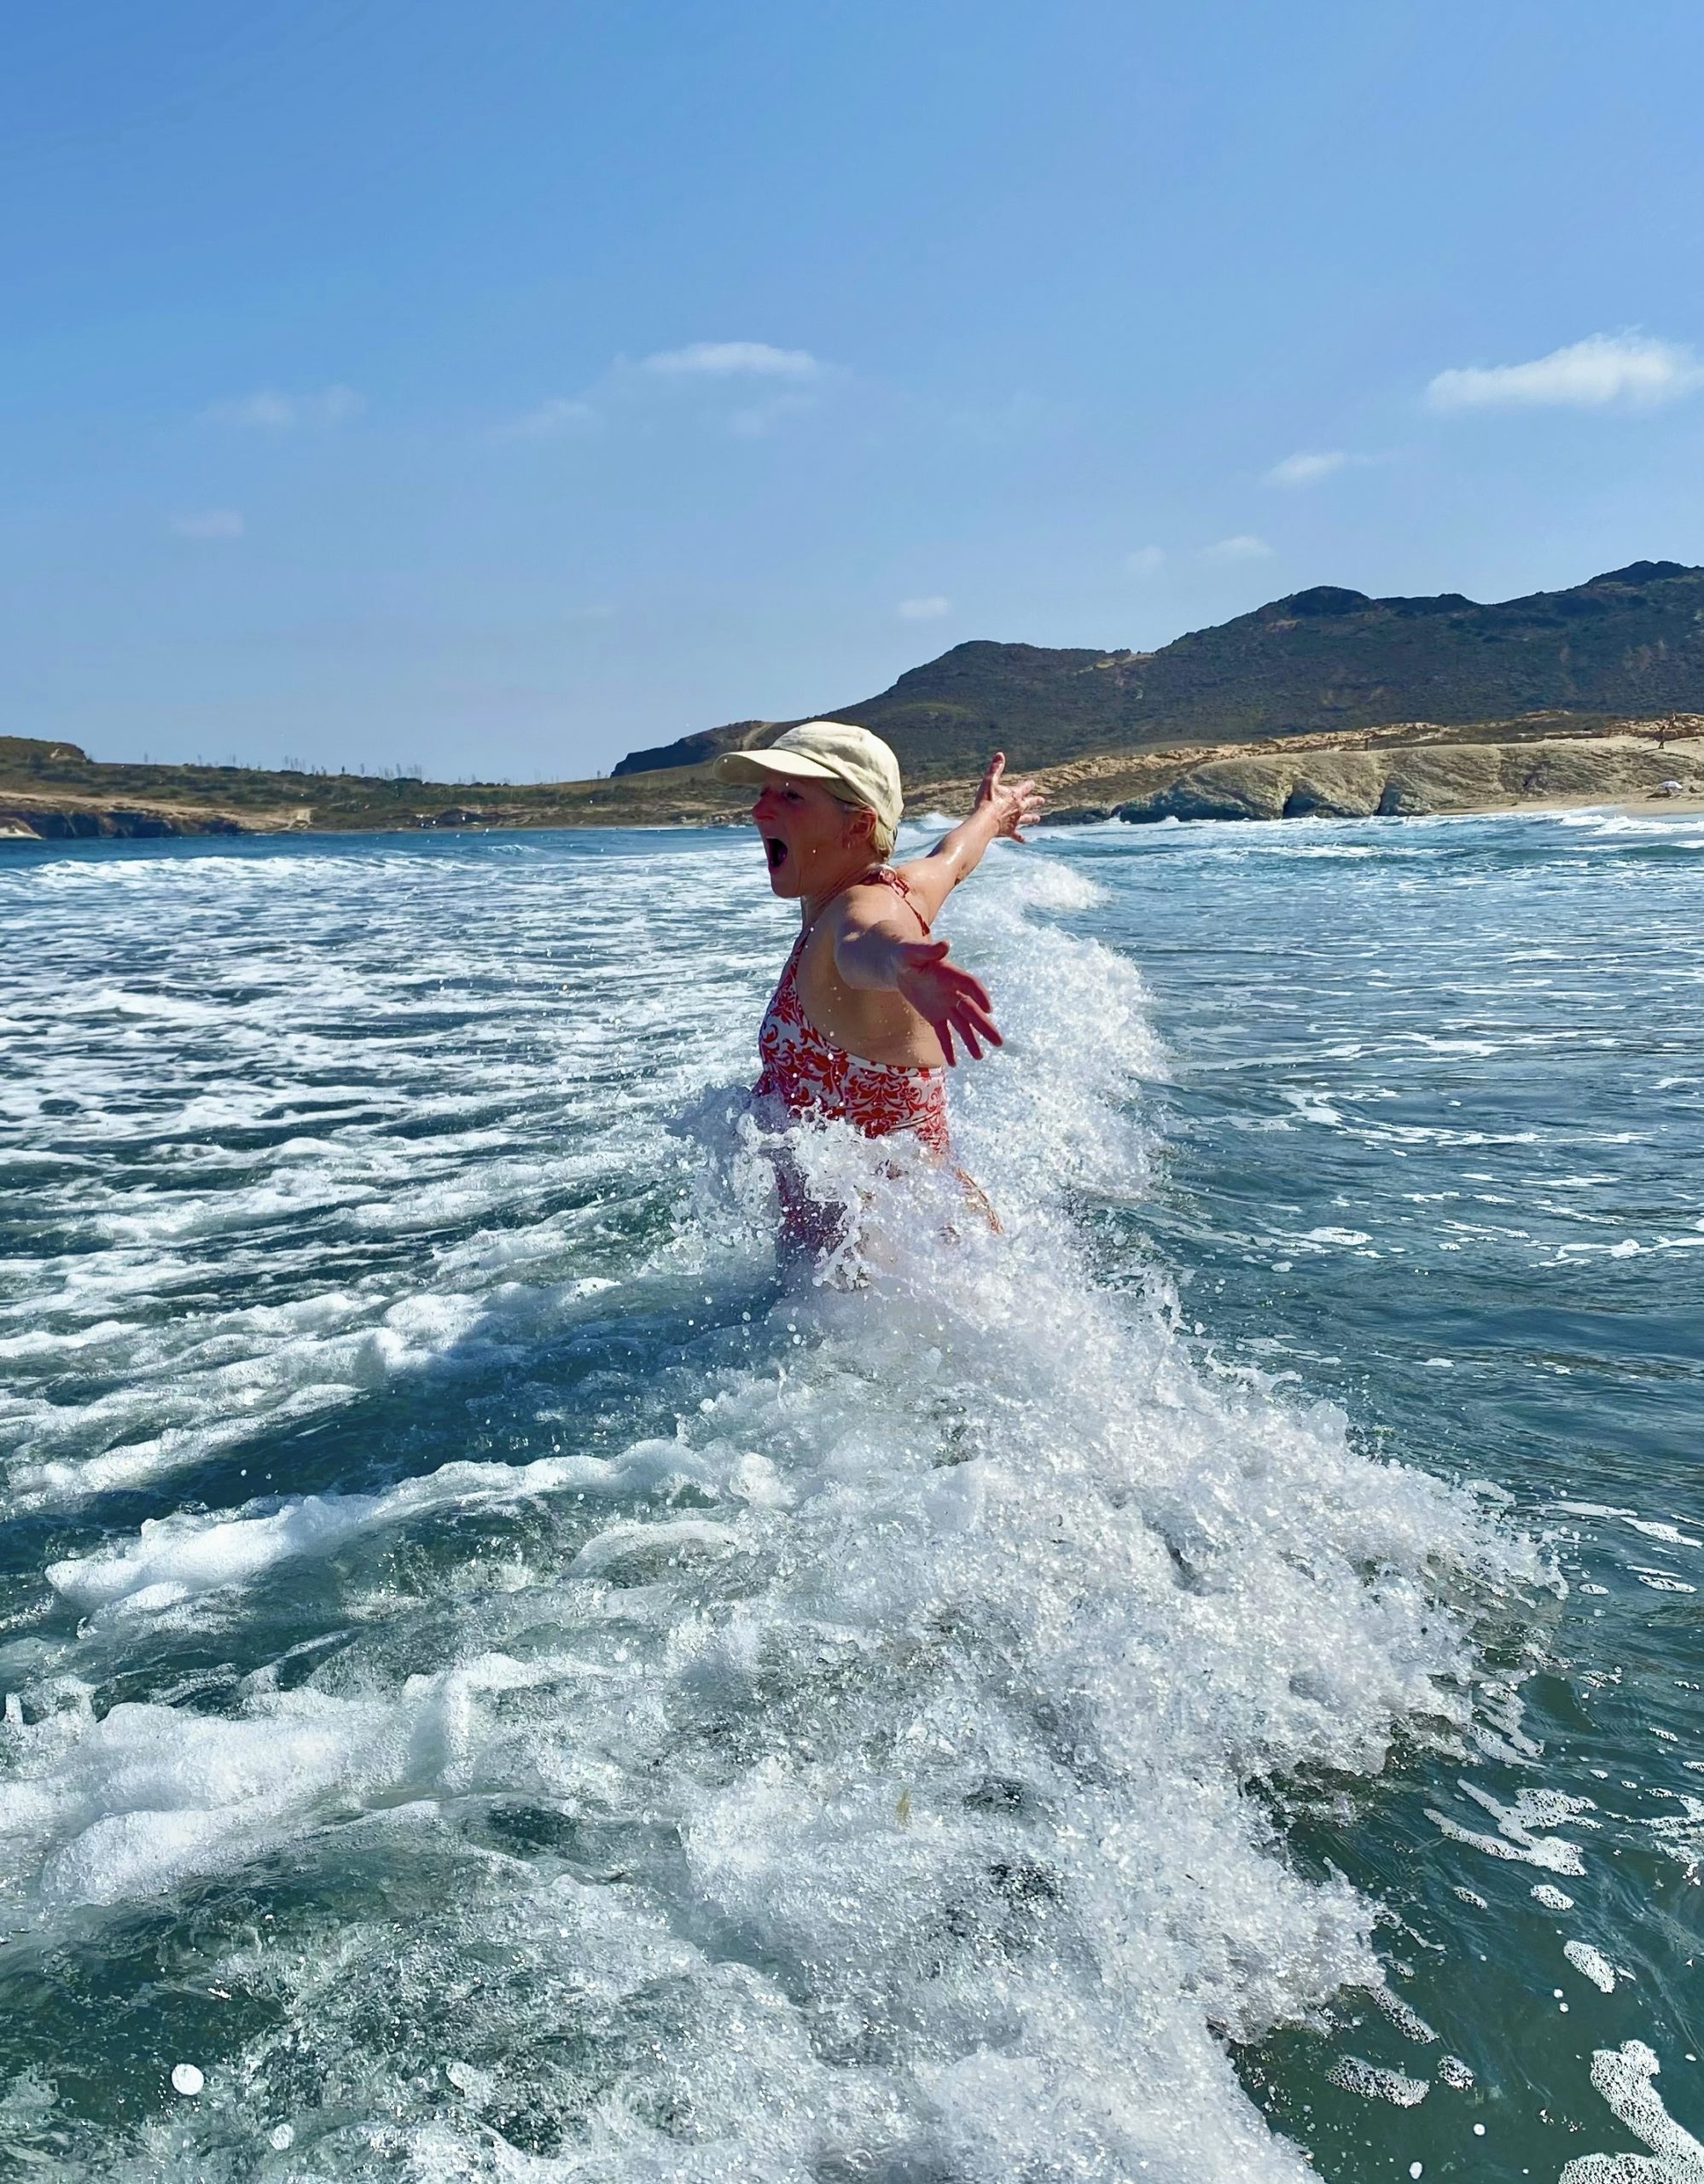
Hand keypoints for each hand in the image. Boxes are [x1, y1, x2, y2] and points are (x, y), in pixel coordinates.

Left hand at [894, 938, 1001, 1064]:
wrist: (898, 966)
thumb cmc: (905, 955)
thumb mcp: (912, 952)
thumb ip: (928, 950)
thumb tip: (945, 944)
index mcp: (952, 975)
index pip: (970, 985)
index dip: (980, 995)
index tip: (988, 1008)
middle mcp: (953, 993)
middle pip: (972, 1011)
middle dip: (984, 1026)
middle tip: (998, 1042)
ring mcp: (946, 1006)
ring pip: (962, 1026)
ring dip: (971, 1041)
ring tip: (979, 1057)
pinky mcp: (935, 1016)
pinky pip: (943, 1034)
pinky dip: (948, 1048)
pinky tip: (954, 1063)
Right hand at [974, 752, 1043, 841]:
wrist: (985, 821)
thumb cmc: (986, 801)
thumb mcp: (989, 781)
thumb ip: (995, 768)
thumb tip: (1000, 754)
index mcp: (1014, 795)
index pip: (1024, 788)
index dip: (1028, 785)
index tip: (1033, 783)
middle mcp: (1018, 808)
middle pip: (1030, 803)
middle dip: (1036, 801)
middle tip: (1042, 800)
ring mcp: (1015, 820)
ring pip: (1026, 819)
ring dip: (1032, 818)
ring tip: (1038, 819)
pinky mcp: (1010, 830)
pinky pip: (1016, 835)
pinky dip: (1019, 838)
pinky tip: (1023, 841)